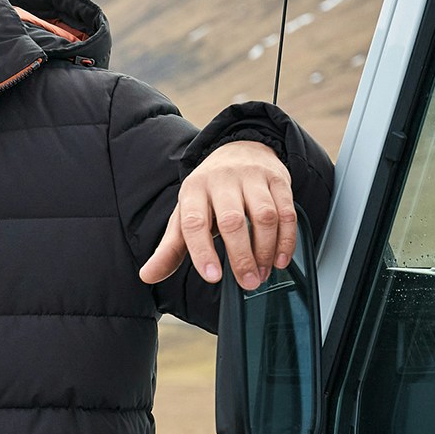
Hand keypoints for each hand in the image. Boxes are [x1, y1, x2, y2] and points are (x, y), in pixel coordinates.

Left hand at [139, 139, 296, 291]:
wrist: (239, 151)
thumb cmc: (208, 194)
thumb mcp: (184, 215)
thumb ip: (169, 248)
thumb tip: (147, 276)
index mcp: (193, 190)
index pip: (194, 222)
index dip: (202, 251)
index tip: (213, 276)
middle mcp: (221, 180)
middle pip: (232, 221)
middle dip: (241, 257)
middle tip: (247, 283)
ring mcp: (252, 177)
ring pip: (263, 216)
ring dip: (266, 250)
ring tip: (262, 274)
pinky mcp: (277, 179)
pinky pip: (286, 211)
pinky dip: (286, 239)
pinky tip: (281, 259)